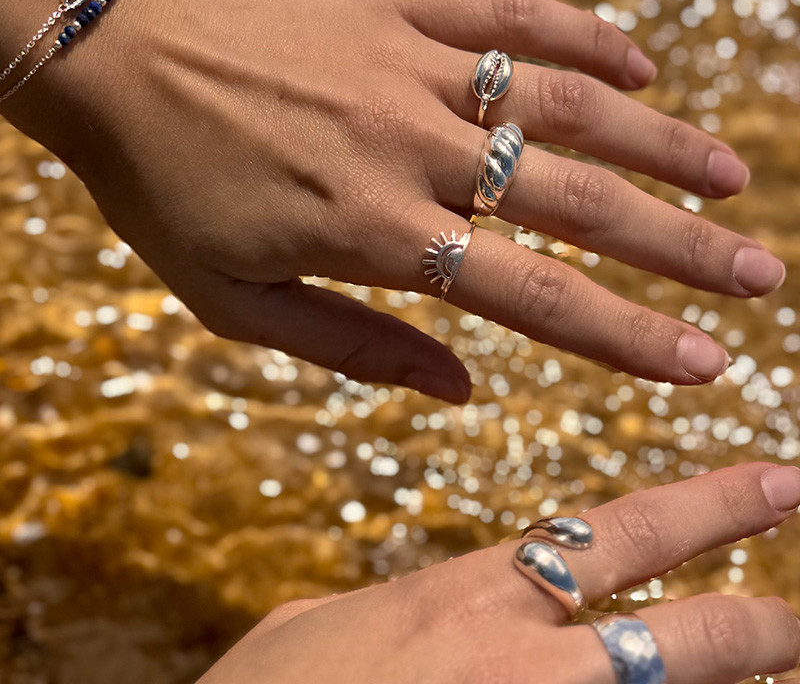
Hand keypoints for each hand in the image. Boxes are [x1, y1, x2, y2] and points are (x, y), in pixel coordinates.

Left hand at [5, 0, 784, 401]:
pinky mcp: (397, 0)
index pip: (534, 296)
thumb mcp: (235, 301)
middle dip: (679, 247)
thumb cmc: (164, 188)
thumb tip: (463, 389)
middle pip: (578, 201)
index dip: (629, 336)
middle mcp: (410, 148)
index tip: (706, 362)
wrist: (112, 56)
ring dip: (659, 138)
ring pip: (564, 103)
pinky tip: (639, 61)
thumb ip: (355, 348)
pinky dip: (581, 37)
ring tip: (729, 175)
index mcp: (373, 232)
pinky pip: (507, 15)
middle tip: (759, 276)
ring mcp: (409, 65)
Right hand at [198, 463, 799, 682]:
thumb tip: (418, 614)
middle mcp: (521, 663)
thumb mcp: (314, 629)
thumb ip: (387, 610)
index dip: (706, 506)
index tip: (778, 482)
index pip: (614, 535)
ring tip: (793, 660)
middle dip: (765, 621)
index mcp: (467, 597)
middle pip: (678, 638)